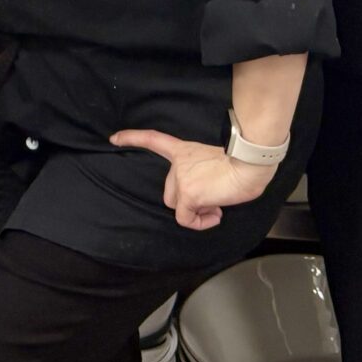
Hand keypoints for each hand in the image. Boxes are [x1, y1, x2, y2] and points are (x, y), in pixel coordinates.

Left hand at [109, 129, 279, 231]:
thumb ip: (201, 174)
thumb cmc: (241, 164)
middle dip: (187, 201)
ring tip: (216, 206)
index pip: (152, 139)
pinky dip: (201, 223)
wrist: (247, 164)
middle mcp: (177, 164)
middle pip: (170, 191)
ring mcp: (181, 179)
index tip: (114, 138)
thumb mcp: (214, 163)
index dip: (132, 138)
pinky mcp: (188, 195)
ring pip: (178, 207)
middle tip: (211, 200)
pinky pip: (186, 219)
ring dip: (197, 212)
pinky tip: (216, 214)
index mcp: (183, 150)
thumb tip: (207, 199)